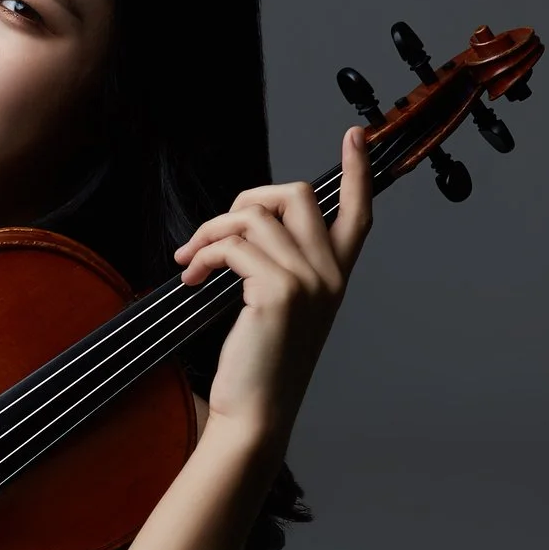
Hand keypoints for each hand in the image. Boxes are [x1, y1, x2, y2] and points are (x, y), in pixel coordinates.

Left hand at [170, 125, 373, 447]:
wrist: (254, 414)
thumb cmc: (259, 366)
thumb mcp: (280, 309)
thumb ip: (279, 266)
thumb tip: (247, 224)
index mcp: (336, 278)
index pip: (359, 213)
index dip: (357, 170)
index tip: (354, 135)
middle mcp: (330, 275)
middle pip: (296, 194)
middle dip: (245, 198)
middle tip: (212, 235)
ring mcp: (308, 281)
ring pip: (253, 215)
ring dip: (210, 232)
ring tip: (190, 263)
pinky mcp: (278, 291)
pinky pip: (233, 244)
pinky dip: (204, 254)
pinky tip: (191, 277)